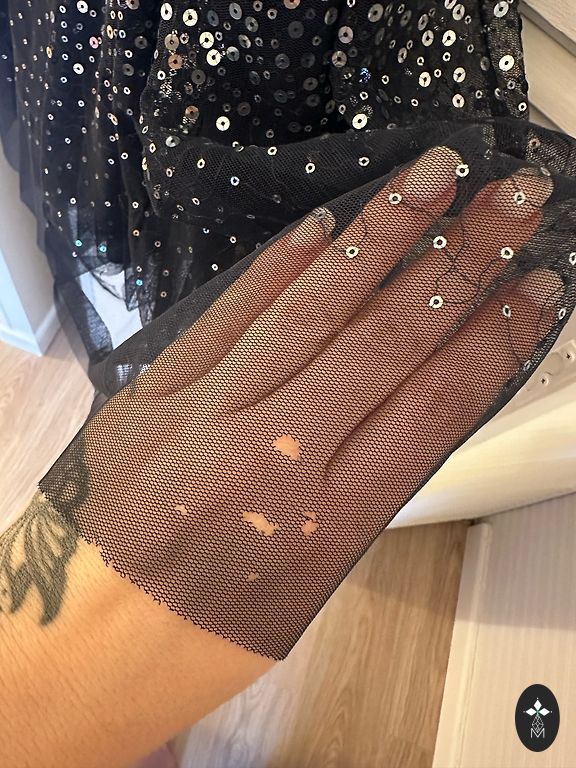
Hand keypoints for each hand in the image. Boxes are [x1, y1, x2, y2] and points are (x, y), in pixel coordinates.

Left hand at [53, 145, 564, 657]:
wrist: (78, 646)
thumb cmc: (195, 638)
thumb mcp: (307, 582)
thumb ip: (358, 494)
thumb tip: (402, 410)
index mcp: (326, 519)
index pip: (435, 402)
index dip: (495, 336)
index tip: (534, 288)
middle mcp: (273, 453)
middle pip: (389, 335)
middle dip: (462, 258)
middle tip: (511, 201)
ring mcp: (206, 411)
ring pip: (313, 306)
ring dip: (381, 235)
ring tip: (431, 180)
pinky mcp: (156, 391)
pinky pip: (228, 313)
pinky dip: (279, 264)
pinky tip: (323, 225)